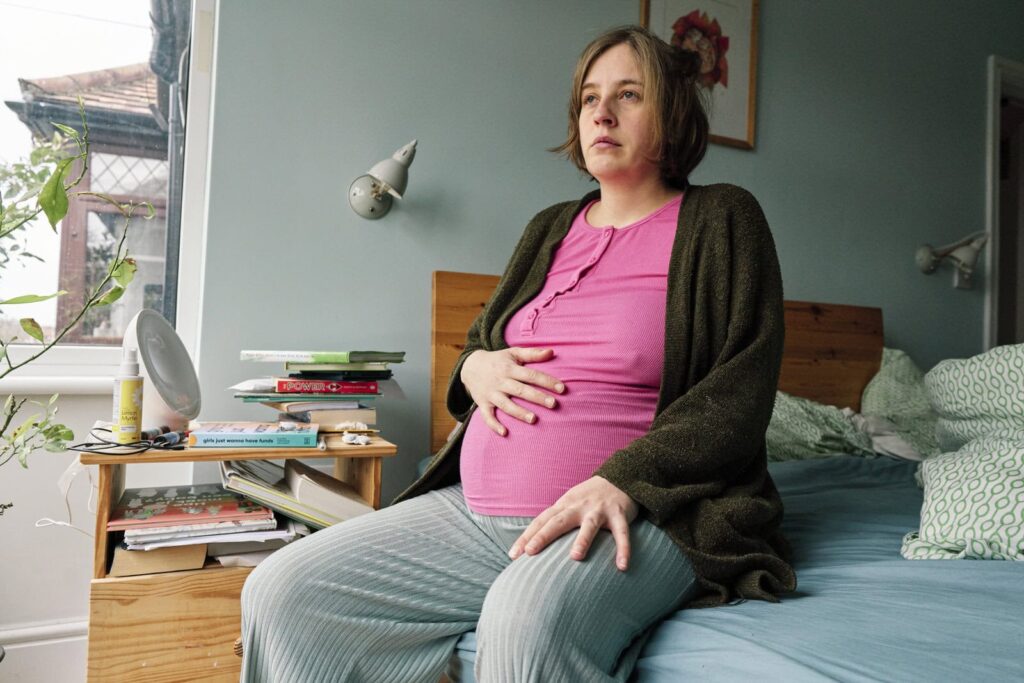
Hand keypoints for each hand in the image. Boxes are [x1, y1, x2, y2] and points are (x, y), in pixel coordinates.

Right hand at [460, 347, 564, 435]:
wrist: (470, 367)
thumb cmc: (498, 361)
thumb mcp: (513, 353)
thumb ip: (532, 353)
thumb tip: (551, 352)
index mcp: (509, 369)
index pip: (530, 375)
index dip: (546, 381)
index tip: (562, 388)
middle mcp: (500, 382)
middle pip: (520, 390)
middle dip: (537, 397)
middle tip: (553, 404)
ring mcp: (491, 394)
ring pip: (506, 405)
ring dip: (519, 412)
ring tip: (533, 419)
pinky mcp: (483, 404)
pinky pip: (487, 416)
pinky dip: (494, 425)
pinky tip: (504, 432)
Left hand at [508, 476, 638, 570]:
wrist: (620, 476)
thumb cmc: (589, 497)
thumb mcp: (569, 504)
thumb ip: (554, 520)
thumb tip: (531, 545)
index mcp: (564, 505)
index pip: (541, 521)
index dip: (527, 537)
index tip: (513, 554)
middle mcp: (579, 506)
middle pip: (558, 521)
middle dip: (543, 536)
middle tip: (530, 552)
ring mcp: (599, 509)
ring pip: (590, 525)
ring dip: (582, 540)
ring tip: (575, 557)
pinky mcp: (619, 514)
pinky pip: (622, 533)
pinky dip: (623, 549)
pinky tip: (622, 566)